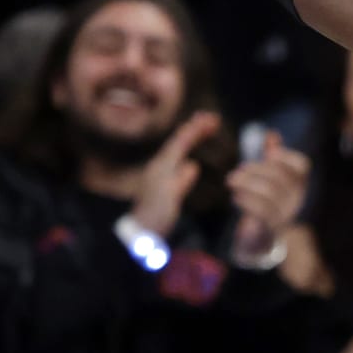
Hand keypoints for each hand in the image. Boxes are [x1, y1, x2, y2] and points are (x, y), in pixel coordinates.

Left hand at [130, 110, 219, 237]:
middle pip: (178, 142)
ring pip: (177, 149)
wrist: (139, 235)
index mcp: (161, 167)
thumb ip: (180, 183)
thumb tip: (193, 165)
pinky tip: (190, 159)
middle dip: (194, 128)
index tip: (212, 118)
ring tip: (204, 127)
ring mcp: (160, 175)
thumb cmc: (155, 217)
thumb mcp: (169, 200)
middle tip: (212, 117)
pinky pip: (177, 161)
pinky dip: (186, 153)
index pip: (180, 142)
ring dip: (191, 137)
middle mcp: (160, 166)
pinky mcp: (162, 185)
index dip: (196, 129)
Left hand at [228, 130, 310, 260]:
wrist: (265, 235)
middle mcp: (298, 198)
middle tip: (238, 169)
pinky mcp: (273, 226)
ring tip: (231, 180)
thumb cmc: (267, 198)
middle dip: (255, 169)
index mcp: (300, 183)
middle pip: (279, 176)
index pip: (301, 166)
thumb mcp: (271, 175)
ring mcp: (287, 213)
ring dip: (246, 183)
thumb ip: (272, 155)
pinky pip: (260, 210)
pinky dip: (245, 200)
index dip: (285, 156)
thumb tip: (271, 133)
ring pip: (269, 192)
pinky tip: (235, 196)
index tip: (268, 154)